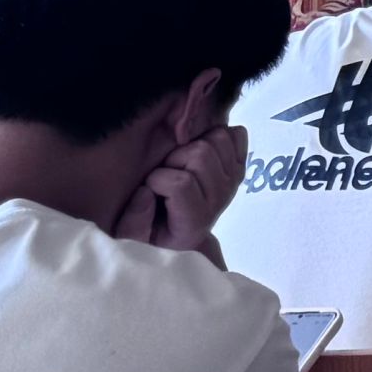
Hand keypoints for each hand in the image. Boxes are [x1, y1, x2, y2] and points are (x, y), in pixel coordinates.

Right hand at [123, 110, 243, 258]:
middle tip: (164, 172)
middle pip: (201, 154)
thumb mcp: (132, 236)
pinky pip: (237, 134)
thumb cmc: (151, 232)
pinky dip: (216, 135)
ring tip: (179, 163)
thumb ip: (134, 221)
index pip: (181, 183)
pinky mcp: (239, 166)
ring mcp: (233, 181)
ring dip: (192, 144)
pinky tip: (200, 154)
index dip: (157, 178)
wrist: (179, 231)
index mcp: (194, 220)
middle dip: (174, 157)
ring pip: (218, 138)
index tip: (148, 188)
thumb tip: (145, 192)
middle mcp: (220, 200)